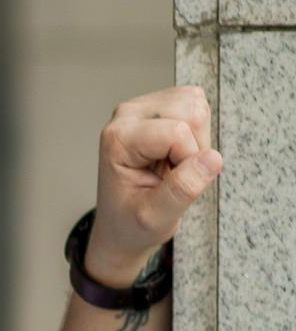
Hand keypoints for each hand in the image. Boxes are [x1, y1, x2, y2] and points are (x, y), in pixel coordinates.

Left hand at [86, 83, 223, 284]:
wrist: (120, 225)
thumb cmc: (130, 224)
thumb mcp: (155, 218)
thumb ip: (182, 189)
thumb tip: (213, 159)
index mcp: (118, 139)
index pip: (177, 132)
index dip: (187, 161)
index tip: (168, 185)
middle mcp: (127, 115)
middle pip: (192, 112)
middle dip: (195, 148)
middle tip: (172, 175)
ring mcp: (142, 106)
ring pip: (198, 106)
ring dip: (197, 140)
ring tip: (172, 166)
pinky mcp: (158, 105)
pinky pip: (197, 106)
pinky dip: (196, 133)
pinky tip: (176, 153)